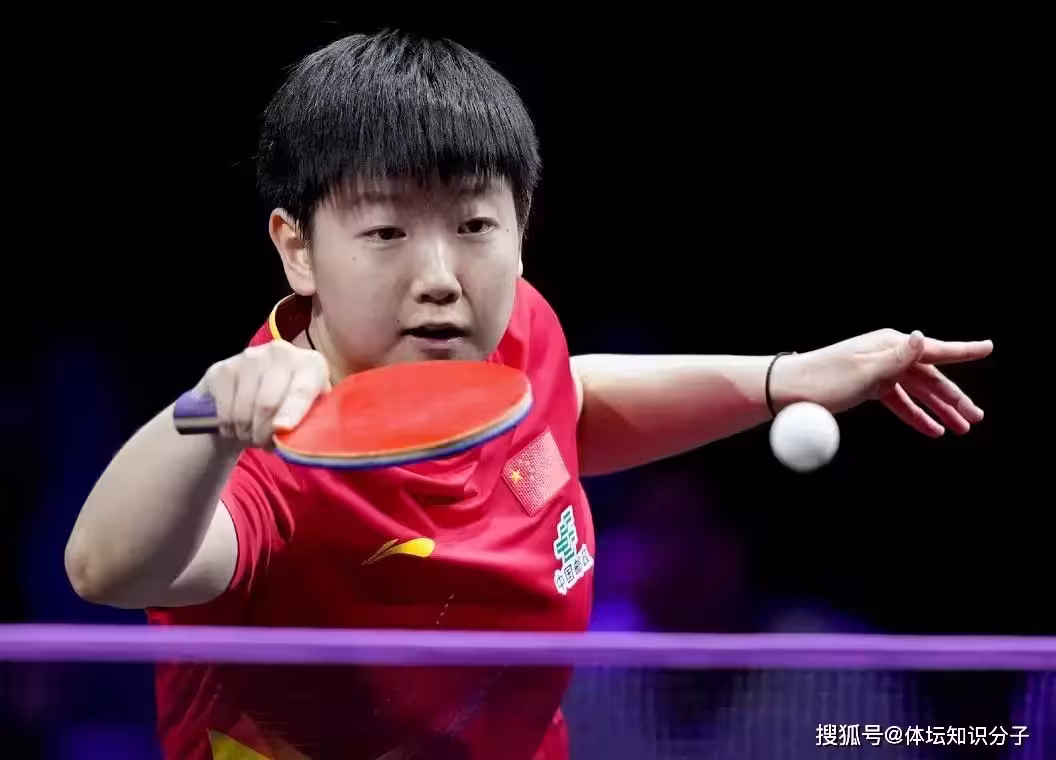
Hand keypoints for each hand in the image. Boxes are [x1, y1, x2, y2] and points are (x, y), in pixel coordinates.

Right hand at [195, 341, 330, 446]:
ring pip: (243, 410)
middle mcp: (281, 353)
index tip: (282, 428)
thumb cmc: (291, 407)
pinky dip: (229, 427)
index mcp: (310, 364)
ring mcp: (249, 358)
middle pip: (267, 403)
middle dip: (264, 433)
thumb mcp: (308, 414)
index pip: (302, 389)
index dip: (292, 411)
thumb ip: (307, 423)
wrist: (257, 390)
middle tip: (264, 443)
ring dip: (246, 433)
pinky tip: (236, 428)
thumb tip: (287, 434)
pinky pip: (224, 410)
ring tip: (252, 436)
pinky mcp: (222, 369)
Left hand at [777, 329, 992, 436]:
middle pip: (929, 376)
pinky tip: (930, 430)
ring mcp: (877, 370)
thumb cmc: (822, 380)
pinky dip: (914, 414)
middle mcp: (886, 353)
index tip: (989, 347)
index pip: (934, 349)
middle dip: (954, 398)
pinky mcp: (866, 386)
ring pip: (916, 391)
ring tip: (961, 429)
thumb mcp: (863, 372)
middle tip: (976, 419)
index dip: (963, 351)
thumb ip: (897, 359)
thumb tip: (920, 336)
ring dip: (938, 410)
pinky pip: (898, 400)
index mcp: (889, 343)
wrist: (784, 390)